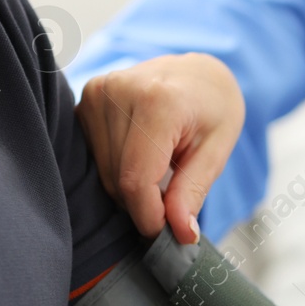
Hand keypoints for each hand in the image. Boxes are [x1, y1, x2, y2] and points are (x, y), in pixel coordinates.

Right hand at [76, 53, 244, 241]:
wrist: (199, 73)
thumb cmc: (214, 108)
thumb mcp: (217, 150)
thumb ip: (193, 191)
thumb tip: (181, 233)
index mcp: (157, 101)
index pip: (136, 180)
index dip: (149, 216)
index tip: (166, 232)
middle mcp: (119, 91)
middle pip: (119, 180)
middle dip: (144, 203)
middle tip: (173, 196)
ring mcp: (98, 92)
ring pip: (105, 173)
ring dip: (132, 187)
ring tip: (161, 168)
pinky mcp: (87, 99)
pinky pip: (95, 157)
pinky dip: (119, 169)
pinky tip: (141, 156)